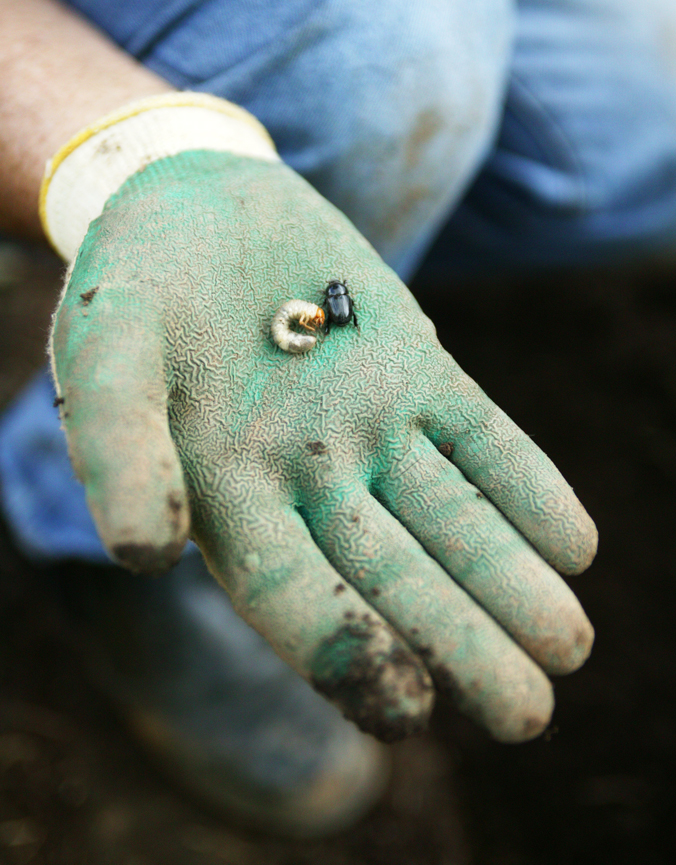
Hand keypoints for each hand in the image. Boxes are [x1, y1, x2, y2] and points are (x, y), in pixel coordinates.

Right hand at [51, 148, 596, 742]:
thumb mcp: (109, 346)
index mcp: (227, 496)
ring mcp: (368, 425)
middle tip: (528, 715)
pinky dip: (526, 486)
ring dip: (510, 581)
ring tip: (570, 643)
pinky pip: (479, 438)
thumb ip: (117, 441)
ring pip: (448, 518)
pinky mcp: (415, 369)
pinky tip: (576, 544)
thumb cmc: (135, 279)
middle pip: (393, 577)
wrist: (198, 197)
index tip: (410, 711)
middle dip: (461, 644)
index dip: (349, 653)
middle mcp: (307, 478)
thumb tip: (144, 554)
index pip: (295, 597)